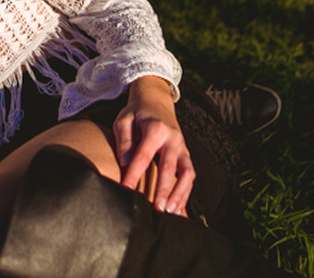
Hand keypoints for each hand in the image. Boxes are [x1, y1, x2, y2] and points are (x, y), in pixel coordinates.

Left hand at [114, 76, 194, 215]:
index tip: (125, 189)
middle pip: (169, 167)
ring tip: (169, 211)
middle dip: (163, 189)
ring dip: (179, 194)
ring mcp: (182, 147)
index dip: (134, 174)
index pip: (144, 156)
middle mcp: (173, 139)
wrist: (156, 101)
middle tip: (156, 208)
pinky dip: (185, 193)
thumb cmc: (137, 113)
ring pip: (187, 173)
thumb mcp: (124, 120)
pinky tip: (178, 208)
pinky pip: (190, 175)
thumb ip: (124, 140)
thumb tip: (124, 162)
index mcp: (156, 129)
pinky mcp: (185, 154)